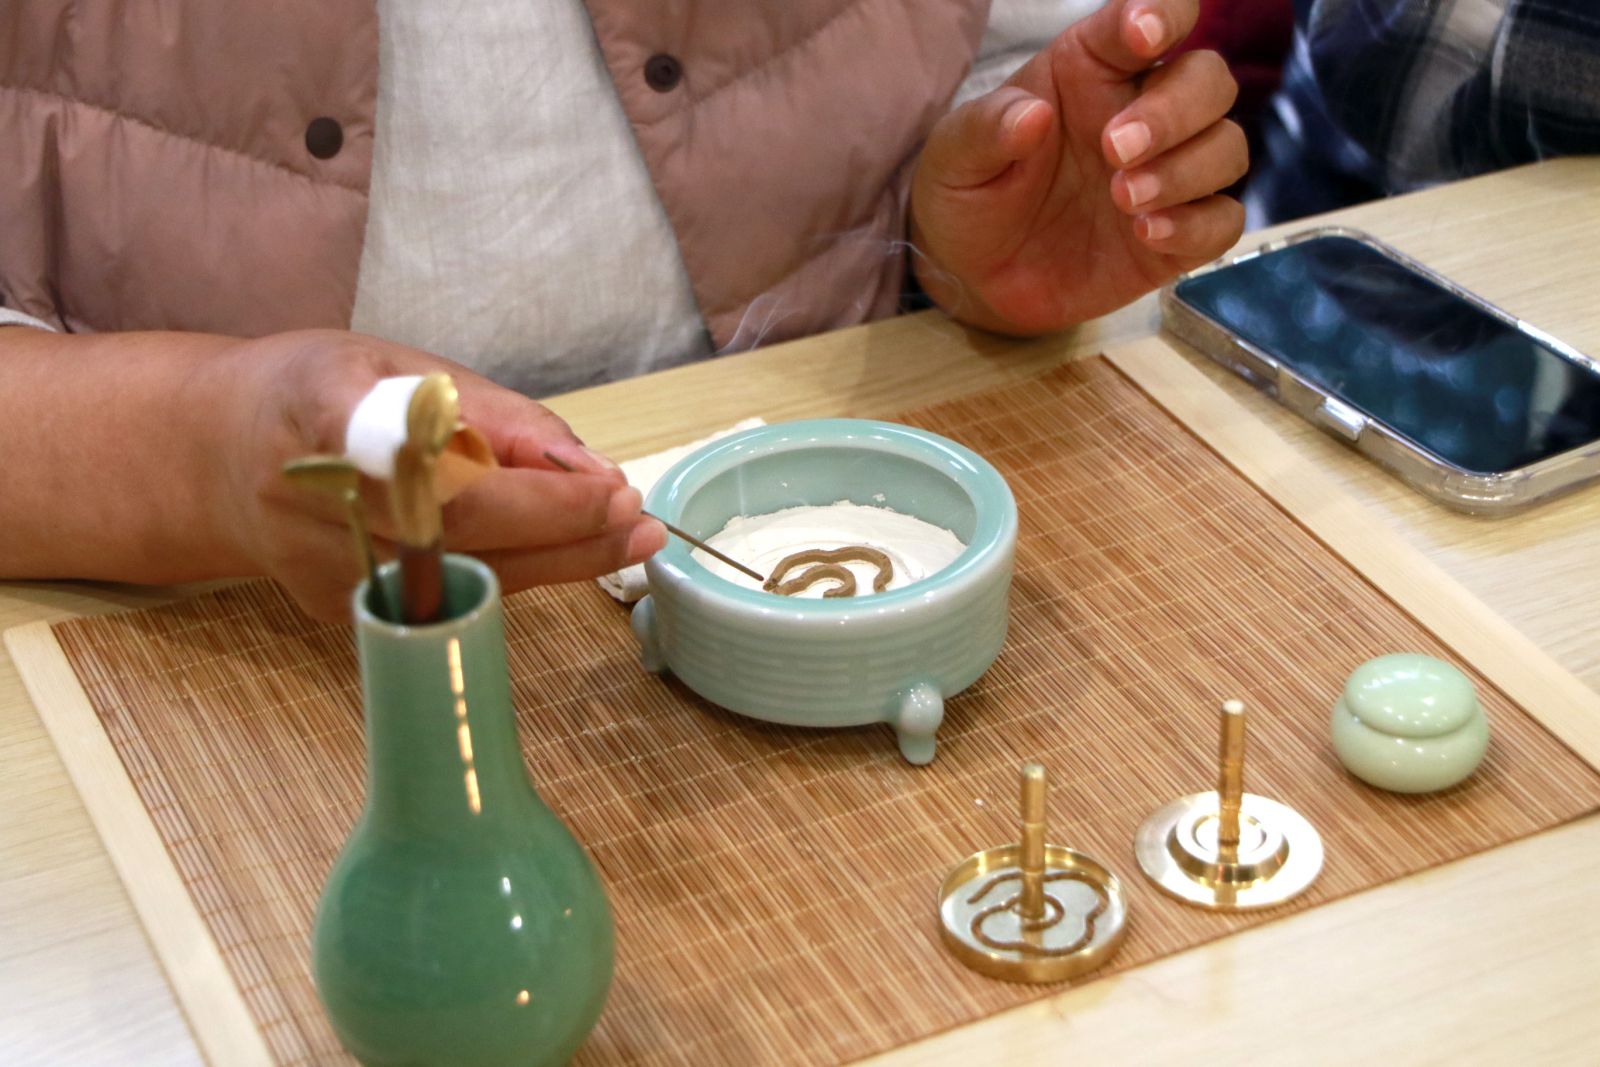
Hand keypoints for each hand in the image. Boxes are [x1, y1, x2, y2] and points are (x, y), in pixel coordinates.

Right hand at [214, 330, 664, 619]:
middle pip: (460, 535)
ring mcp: (322, 568)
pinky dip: (520, 571)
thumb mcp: (399, 365)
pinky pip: (452, 593)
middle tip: (637, 513)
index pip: (432, 462)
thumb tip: (587, 468)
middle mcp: (311, 500)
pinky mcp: (342, 612)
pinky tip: (575, 548)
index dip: (524, 486)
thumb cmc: (319, 394)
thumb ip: (493, 416)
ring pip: (468, 578)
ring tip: (631, 534)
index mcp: (317, 412)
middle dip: (565, 528)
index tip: (603, 486)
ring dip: (563, 560)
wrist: (218, 457)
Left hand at [909, 0, 1246, 333]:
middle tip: (1114, 149)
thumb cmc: (972, 195)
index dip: (1164, 12)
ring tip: (1122, 199)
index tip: (1144, 33)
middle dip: (1174, 110)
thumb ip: (987, 128)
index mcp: (1093, 67)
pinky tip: (1146, 234)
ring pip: (1226, 147)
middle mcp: (1142, 111)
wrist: (975, 276)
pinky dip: (1196, 226)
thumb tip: (1032, 115)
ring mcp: (1167, 174)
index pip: (1153, 18)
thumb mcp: (956, 157)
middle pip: (1208, 80)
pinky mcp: (1177, 235)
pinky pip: (1222, 221)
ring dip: (1185, 170)